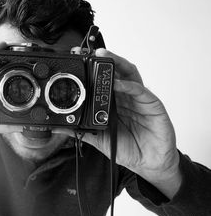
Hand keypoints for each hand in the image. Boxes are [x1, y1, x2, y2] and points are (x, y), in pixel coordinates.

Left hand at [55, 48, 181, 197]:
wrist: (149, 163)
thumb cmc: (128, 148)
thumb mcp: (100, 139)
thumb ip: (82, 131)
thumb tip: (61, 127)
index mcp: (114, 102)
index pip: (103, 80)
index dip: (92, 69)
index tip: (78, 59)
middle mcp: (126, 97)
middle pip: (117, 71)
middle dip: (105, 59)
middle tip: (90, 52)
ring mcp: (139, 99)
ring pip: (130, 75)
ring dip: (117, 64)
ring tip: (104, 57)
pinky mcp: (153, 106)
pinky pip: (142, 92)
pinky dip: (129, 86)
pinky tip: (118, 84)